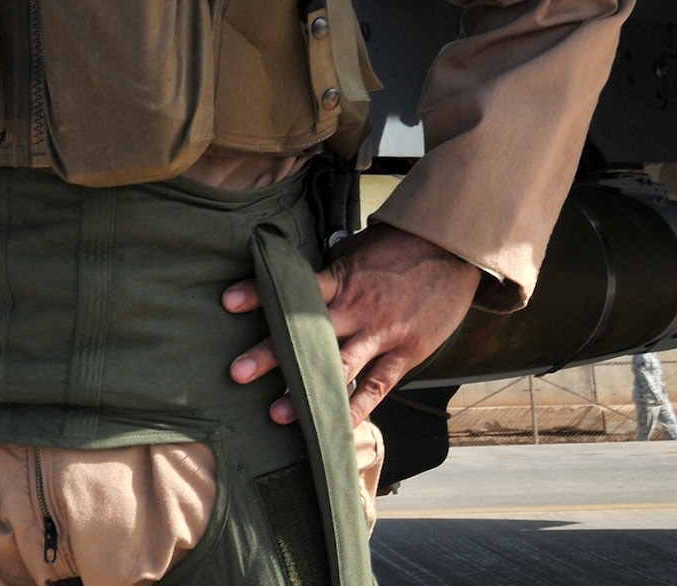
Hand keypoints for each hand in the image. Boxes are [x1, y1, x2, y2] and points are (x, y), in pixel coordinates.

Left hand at [222, 223, 480, 426]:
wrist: (450, 251)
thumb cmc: (396, 248)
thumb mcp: (354, 250)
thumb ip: (326, 270)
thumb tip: (292, 277)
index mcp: (339, 279)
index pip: (292, 287)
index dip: (259, 292)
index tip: (228, 302)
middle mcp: (355, 309)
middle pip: (307, 335)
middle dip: (272, 355)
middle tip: (237, 372)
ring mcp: (381, 334)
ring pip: (339, 368)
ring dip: (307, 392)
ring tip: (276, 414)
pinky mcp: (405, 353)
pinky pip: (378, 387)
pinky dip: (357, 409)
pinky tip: (336, 428)